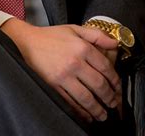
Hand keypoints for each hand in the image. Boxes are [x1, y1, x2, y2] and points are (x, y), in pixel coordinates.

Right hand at [1, 19, 120, 122]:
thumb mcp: (75, 29)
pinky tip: (87, 115)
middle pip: (99, 85)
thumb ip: (97, 36)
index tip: (117, 87)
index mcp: (82, 47)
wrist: (27, 42)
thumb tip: (115, 43)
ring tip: (103, 114)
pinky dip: (81, 112)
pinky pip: (71, 102)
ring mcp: (63, 76)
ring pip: (87, 98)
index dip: (115, 81)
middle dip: (110, 97)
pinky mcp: (53, 86)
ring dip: (98, 109)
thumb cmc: (51, 36)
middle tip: (113, 103)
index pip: (105, 68)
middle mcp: (75, 62)